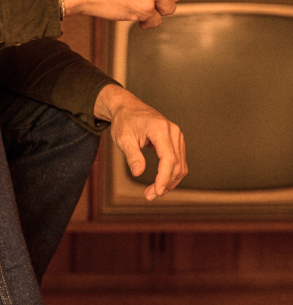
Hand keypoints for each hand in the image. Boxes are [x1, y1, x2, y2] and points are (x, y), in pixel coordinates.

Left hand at [94, 84, 186, 200]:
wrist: (128, 107)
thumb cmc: (124, 121)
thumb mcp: (123, 138)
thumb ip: (132, 155)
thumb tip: (138, 173)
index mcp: (160, 129)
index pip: (169, 158)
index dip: (164, 177)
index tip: (157, 192)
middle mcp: (173, 131)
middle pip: (177, 164)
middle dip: (166, 183)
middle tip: (149, 196)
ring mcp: (176, 135)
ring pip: (181, 164)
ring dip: (170, 181)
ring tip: (153, 193)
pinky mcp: (175, 141)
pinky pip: (179, 161)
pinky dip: (171, 174)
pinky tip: (161, 183)